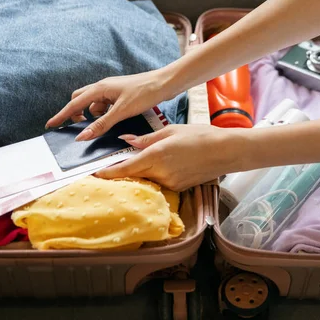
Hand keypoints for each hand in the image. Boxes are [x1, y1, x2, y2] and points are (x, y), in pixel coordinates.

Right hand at [46, 69, 173, 140]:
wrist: (164, 84)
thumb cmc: (144, 93)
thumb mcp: (121, 111)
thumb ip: (101, 124)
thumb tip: (82, 135)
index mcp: (100, 89)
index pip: (74, 103)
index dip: (62, 115)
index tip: (50, 124)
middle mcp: (103, 87)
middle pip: (80, 100)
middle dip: (77, 114)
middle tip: (80, 128)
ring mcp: (112, 91)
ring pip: (94, 104)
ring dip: (95, 116)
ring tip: (104, 126)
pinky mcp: (120, 95)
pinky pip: (106, 106)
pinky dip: (106, 114)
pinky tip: (114, 120)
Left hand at [95, 124, 244, 190]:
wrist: (225, 151)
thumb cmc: (200, 136)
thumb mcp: (170, 132)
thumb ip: (146, 139)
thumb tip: (126, 141)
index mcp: (155, 156)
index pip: (125, 169)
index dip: (108, 173)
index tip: (94, 175)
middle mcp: (160, 173)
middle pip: (133, 176)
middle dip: (122, 173)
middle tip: (111, 167)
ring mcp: (170, 183)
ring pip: (146, 180)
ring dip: (139, 174)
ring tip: (136, 164)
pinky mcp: (179, 188)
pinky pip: (160, 183)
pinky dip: (154, 176)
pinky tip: (158, 168)